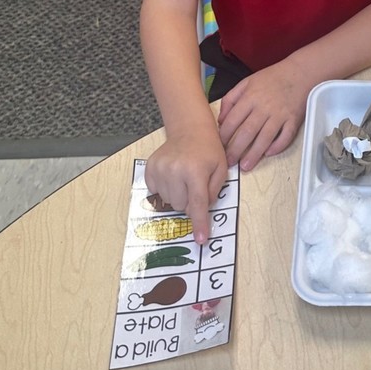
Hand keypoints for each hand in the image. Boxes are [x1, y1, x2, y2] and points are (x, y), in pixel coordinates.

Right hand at [144, 126, 227, 243]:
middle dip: (190, 201)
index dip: (200, 223)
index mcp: (196, 170)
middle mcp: (175, 170)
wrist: (190, 130)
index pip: (197, 204)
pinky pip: (157, 193)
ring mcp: (159, 169)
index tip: (200, 240)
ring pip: (169, 202)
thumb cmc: (208, 150)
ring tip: (184, 177)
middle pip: (181, 206)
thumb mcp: (221, 169)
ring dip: (178, 195)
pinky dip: (166, 189)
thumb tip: (200, 211)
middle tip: (195, 184)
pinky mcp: (149, 169)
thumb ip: (213, 192)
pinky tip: (173, 175)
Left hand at [217, 58, 308, 169]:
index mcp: (250, 97)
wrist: (300, 73)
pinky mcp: (294, 120)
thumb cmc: (272, 78)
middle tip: (229, 163)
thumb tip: (221, 120)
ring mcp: (280, 115)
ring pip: (265, 138)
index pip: (232, 120)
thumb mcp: (247, 81)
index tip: (218, 147)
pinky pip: (285, 137)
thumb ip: (231, 98)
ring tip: (246, 166)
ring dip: (254, 153)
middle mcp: (264, 107)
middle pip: (247, 132)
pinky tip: (269, 154)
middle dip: (236, 150)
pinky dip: (278, 146)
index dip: (224, 136)